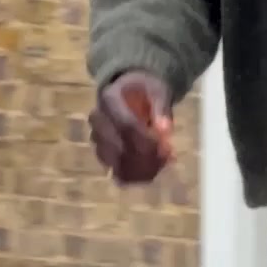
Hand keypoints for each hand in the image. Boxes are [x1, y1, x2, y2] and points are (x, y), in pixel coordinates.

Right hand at [90, 72, 173, 186]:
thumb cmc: (146, 90)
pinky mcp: (104, 154)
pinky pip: (118, 172)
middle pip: (117, 148)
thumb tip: (166, 131)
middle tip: (169, 157)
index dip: (146, 140)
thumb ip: (162, 109)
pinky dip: (137, 176)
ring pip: (116, 164)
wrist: (131, 91)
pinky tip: (154, 172)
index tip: (167, 147)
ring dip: (142, 169)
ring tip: (164, 163)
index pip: (125, 125)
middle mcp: (98, 121)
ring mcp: (98, 139)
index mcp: (109, 98)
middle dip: (146, 157)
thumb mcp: (158, 90)